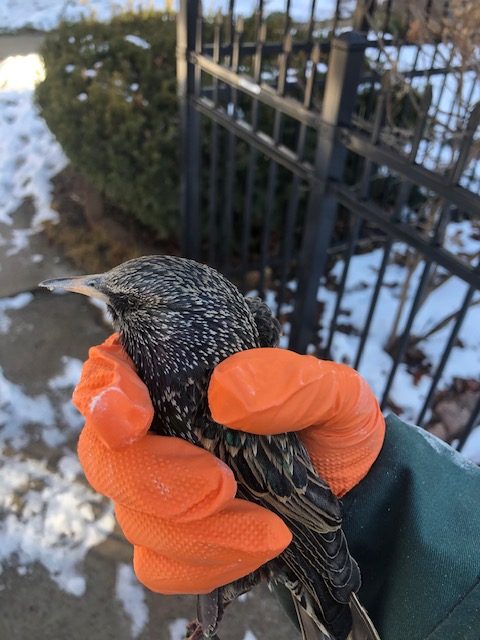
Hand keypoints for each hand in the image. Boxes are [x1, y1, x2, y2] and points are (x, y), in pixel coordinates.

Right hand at [73, 335, 384, 593]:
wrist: (350, 488)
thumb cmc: (330, 425)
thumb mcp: (333, 393)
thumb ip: (288, 383)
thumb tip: (224, 395)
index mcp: (176, 374)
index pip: (109, 373)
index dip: (105, 394)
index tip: (133, 420)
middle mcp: (153, 430)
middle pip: (107, 458)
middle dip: (158, 481)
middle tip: (225, 486)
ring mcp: (156, 487)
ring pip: (133, 518)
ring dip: (200, 532)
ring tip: (271, 528)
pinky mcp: (171, 539)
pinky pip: (159, 565)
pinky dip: (206, 563)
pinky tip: (255, 547)